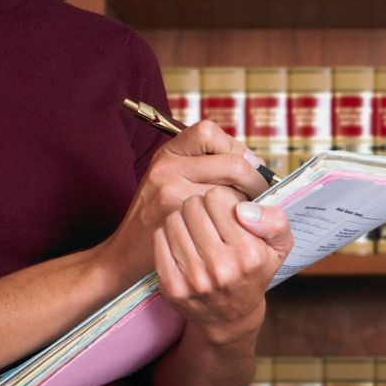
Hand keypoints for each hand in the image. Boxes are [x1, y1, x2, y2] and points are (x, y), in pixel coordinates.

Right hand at [103, 119, 270, 286]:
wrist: (127, 254)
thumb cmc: (157, 216)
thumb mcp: (171, 179)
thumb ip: (205, 164)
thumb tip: (253, 162)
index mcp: (168, 153)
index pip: (209, 132)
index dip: (234, 147)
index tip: (245, 165)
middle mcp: (167, 168)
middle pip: (232, 162)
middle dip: (254, 179)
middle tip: (258, 193)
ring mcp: (170, 193)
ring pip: (231, 190)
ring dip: (245, 202)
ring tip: (240, 212)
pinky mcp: (177, 220)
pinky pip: (222, 215)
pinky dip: (233, 220)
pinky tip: (228, 227)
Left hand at [152, 184, 293, 344]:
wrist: (230, 317)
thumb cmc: (253, 272)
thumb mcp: (278, 247)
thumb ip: (274, 221)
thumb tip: (243, 210)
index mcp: (249, 254)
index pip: (217, 198)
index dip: (221, 202)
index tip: (226, 216)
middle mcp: (221, 268)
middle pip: (193, 206)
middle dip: (200, 209)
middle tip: (209, 224)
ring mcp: (194, 278)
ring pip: (174, 219)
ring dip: (183, 222)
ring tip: (196, 235)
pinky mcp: (171, 285)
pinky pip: (159, 238)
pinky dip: (168, 237)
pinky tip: (183, 247)